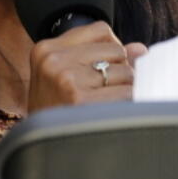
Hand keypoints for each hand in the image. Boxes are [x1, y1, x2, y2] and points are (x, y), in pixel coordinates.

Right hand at [27, 21, 147, 113]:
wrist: (36, 148)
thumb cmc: (53, 111)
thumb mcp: (63, 76)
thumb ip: (99, 56)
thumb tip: (141, 50)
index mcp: (47, 49)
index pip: (101, 30)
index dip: (111, 48)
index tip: (104, 67)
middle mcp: (54, 61)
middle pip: (117, 50)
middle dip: (119, 70)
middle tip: (104, 92)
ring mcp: (67, 80)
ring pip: (126, 72)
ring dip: (125, 88)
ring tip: (106, 104)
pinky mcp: (81, 101)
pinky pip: (127, 93)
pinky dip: (129, 102)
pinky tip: (115, 113)